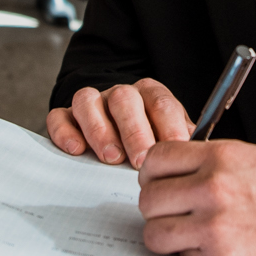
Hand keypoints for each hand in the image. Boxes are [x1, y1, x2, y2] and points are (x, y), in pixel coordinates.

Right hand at [47, 79, 190, 167]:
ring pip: (88, 100)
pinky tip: (77, 150)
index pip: (161, 103)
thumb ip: (182, 143)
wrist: (117, 132)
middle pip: (125, 99)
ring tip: (111, 157)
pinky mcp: (66, 117)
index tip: (174, 149)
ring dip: (99, 129)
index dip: (168, 126)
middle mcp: (120, 95)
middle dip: (134, 130)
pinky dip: (66, 132)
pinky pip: (59, 117)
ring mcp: (92, 104)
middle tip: (140, 160)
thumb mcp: (171, 139)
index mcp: (150, 96)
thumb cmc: (149, 142)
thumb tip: (196, 155)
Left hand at [136, 140, 255, 255]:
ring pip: (155, 233)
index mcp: (221, 158)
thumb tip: (173, 174)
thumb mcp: (254, 158)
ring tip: (188, 236)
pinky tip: (216, 251)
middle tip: (174, 214)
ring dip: (167, 236)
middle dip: (158, 208)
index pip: (156, 159)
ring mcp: (215, 228)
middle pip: (149, 198)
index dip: (153, 174)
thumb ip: (210, 163)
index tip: (160, 183)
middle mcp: (214, 189)